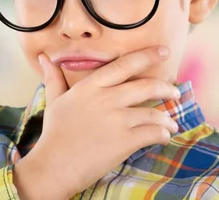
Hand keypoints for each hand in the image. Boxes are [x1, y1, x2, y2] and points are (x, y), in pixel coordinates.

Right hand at [13, 46, 179, 199]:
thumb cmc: (54, 133)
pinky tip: (163, 136)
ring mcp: (117, 120)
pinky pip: (152, 134)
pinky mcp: (124, 142)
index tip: (163, 51)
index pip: (124, 65)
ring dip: (167, 118)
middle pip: (145, 86)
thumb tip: (43, 57)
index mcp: (90, 86)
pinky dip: (162, 134)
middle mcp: (106, 99)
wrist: (54, 165)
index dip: (146, 56)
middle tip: (175, 92)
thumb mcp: (54, 100)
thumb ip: (54, 77)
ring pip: (153, 113)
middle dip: (166, 88)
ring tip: (171, 122)